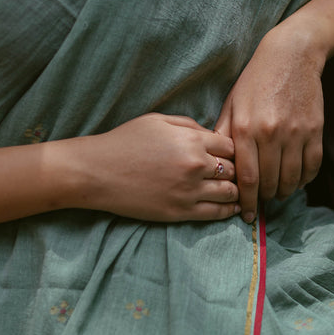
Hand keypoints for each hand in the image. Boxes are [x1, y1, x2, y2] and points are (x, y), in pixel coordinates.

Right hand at [71, 114, 238, 222]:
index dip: (232, 150)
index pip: (231, 146)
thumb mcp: (158, 120)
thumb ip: (189, 125)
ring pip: (230, 192)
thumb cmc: (124, 142)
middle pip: (234, 169)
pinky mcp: (180, 212)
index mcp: (191, 140)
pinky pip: (216, 213)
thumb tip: (212, 135)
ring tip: (236, 191)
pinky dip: (228, 210)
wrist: (97, 172)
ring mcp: (189, 191)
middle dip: (236, 170)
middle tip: (235, 174)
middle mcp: (195, 165)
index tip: (229, 155)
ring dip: (235, 191)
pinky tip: (231, 207)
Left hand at [215, 24, 324, 221]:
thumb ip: (223, 136)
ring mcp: (295, 133)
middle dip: (265, 198)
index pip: (247, 179)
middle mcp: (270, 134)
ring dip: (284, 192)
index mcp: (245, 129)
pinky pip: (312, 167)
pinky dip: (304, 180)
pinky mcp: (315, 130)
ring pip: (292, 179)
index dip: (247, 202)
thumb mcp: (232, 105)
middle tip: (261, 203)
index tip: (247, 215)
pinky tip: (296, 180)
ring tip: (277, 193)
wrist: (291, 56)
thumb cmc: (255, 81)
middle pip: (270, 183)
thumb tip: (216, 167)